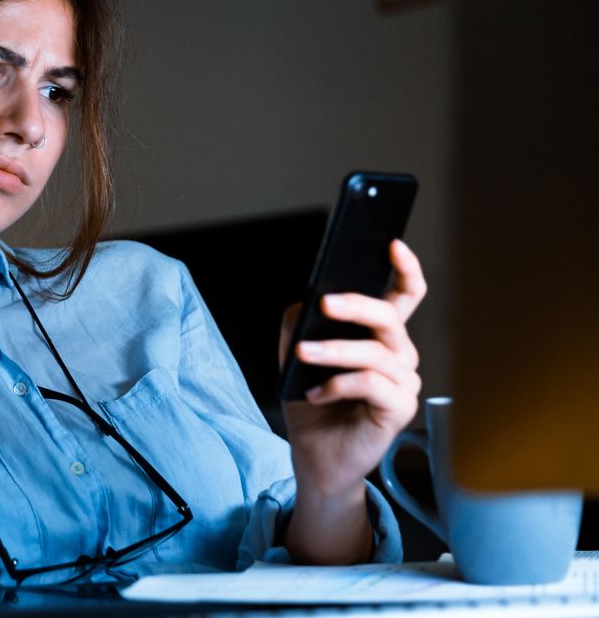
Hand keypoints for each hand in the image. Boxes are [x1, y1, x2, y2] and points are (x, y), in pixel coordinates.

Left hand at [281, 239, 427, 497]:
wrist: (316, 457)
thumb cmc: (313, 404)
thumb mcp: (295, 359)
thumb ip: (299, 326)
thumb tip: (304, 304)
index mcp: (379, 336)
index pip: (404, 295)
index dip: (406, 268)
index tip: (393, 244)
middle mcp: (399, 355)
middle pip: (389, 316)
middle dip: (356, 304)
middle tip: (324, 302)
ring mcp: (404, 382)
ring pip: (376, 352)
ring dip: (334, 350)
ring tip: (302, 354)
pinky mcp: (400, 409)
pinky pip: (373, 385)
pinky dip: (339, 385)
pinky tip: (316, 395)